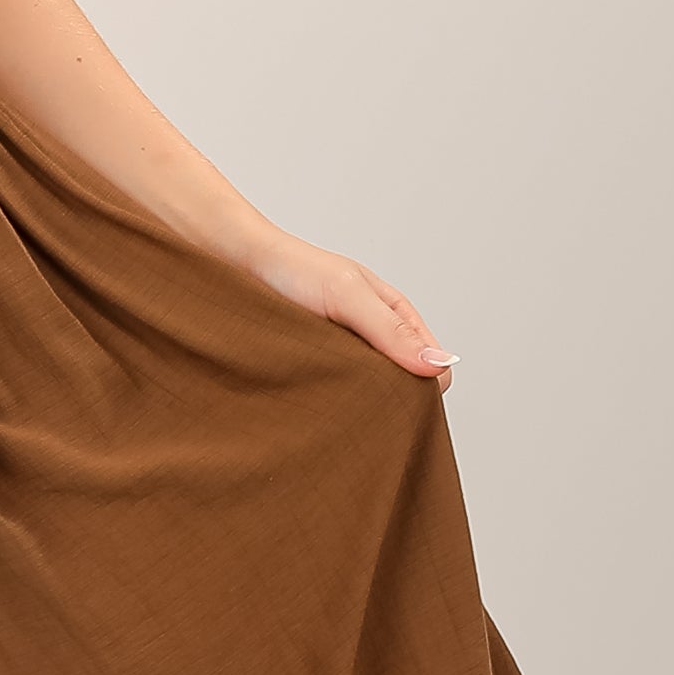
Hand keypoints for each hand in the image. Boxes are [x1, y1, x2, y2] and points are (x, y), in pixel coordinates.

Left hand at [242, 226, 456, 387]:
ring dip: (358, 406)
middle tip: (361, 407)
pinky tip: (316, 405)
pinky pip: (337, 403)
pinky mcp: (317, 376)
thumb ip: (390, 330)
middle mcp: (376, 344)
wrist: (236, 267)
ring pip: (371, 401)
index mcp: (396, 319)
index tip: (399, 402)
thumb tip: (438, 365)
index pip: (434, 370)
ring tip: (333, 403)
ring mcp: (347, 362)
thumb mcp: (348, 295)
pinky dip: (331, 407)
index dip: (424, 390)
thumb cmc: (294, 271)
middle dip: (392, 404)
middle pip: (406, 391)